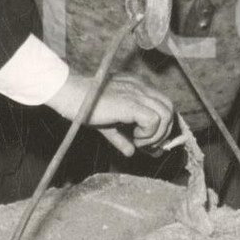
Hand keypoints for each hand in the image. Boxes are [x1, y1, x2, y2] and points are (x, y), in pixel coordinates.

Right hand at [47, 69, 173, 155]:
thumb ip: (122, 137)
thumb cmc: (85, 106)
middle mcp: (140, 87)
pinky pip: (153, 120)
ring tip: (139, 141)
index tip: (151, 142)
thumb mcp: (108, 124)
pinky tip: (134, 138)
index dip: (161, 125)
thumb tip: (131, 152)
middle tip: (147, 144)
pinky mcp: (131, 103)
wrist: (71, 96)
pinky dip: (148, 133)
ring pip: (165, 114)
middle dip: (163, 130)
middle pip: (169, 108)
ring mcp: (137, 93)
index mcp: (136, 86)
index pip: (162, 104)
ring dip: (156, 133)